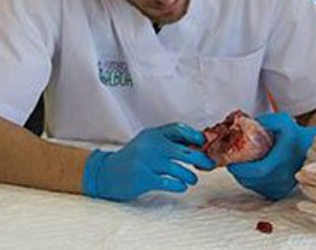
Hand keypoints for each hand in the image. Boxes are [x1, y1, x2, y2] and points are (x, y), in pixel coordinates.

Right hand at [82, 123, 214, 201]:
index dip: (194, 135)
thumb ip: (167, 141)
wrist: (106, 173)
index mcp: (152, 134)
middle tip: (208, 164)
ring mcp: (146, 161)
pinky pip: (167, 182)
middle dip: (199, 158)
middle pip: (182, 150)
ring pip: (177, 168)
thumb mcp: (147, 143)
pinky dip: (178, 185)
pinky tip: (182, 187)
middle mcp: (150, 145)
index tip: (204, 143)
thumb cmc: (133, 158)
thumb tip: (196, 143)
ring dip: (189, 175)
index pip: (177, 128)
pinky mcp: (143, 178)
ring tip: (193, 179)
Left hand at [227, 112, 315, 199]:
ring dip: (244, 178)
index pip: (259, 170)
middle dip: (238, 173)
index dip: (242, 169)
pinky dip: (252, 183)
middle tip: (232, 163)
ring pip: (255, 187)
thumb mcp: (282, 121)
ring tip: (240, 167)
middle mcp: (284, 175)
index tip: (231, 163)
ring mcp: (283, 186)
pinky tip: (250, 173)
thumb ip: (264, 121)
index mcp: (282, 158)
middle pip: (253, 181)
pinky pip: (260, 191)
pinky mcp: (281, 192)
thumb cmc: (294, 135)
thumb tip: (243, 124)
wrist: (307, 148)